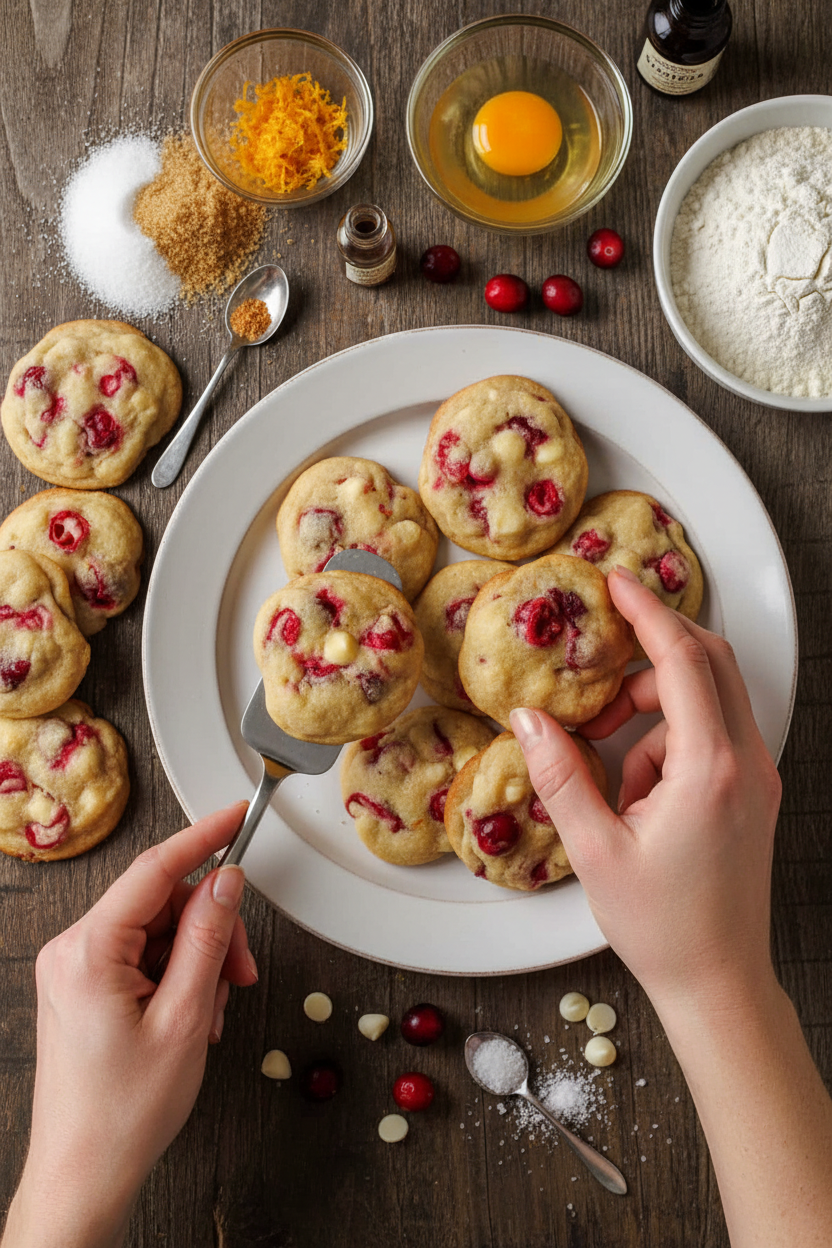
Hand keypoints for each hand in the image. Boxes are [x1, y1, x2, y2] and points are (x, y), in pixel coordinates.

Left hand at [5, 802, 256, 1247]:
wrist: (84, 1174)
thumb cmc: (122, 1112)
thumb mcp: (184, 1018)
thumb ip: (208, 939)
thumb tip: (225, 882)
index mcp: (88, 951)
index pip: (154, 870)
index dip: (203, 838)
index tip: (237, 815)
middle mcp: (74, 951)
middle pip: (164, 903)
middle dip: (212, 932)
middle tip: (238, 974)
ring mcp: (76, 970)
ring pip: (160, 931)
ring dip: (199, 963)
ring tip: (209, 1013)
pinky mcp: (84, 988)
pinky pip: (144, 957)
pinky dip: (179, 979)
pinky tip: (190, 1017)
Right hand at [510, 567, 781, 1012]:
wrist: (719, 982)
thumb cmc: (663, 926)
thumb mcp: (595, 850)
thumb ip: (560, 775)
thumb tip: (529, 718)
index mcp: (711, 770)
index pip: (683, 660)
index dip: (646, 612)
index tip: (613, 581)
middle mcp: (746, 763)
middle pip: (709, 661)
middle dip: (652, 649)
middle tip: (601, 659)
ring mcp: (756, 777)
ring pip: (710, 698)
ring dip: (656, 706)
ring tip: (612, 763)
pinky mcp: (751, 793)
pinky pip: (711, 735)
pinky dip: (670, 742)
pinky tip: (639, 795)